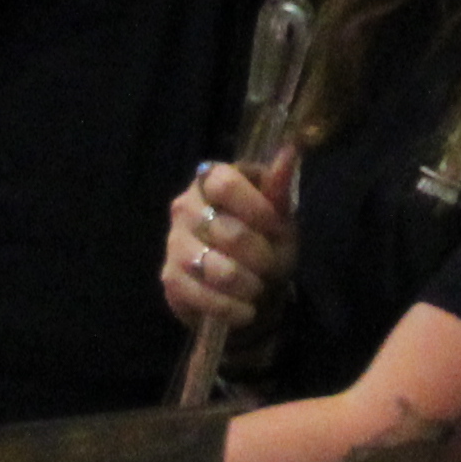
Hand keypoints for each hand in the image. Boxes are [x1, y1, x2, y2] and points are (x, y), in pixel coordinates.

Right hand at [163, 156, 289, 332]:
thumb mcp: (279, 218)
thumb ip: (279, 189)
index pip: (224, 183)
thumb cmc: (265, 243)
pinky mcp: (170, 279)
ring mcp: (174, 243)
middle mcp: (185, 207)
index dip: (255, 208)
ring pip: (216, 268)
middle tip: (272, 266)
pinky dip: (230, 308)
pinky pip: (201, 295)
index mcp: (210, 180)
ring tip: (257, 288)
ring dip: (247, 284)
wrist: (248, 289)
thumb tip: (290, 151)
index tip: (277, 228)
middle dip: (260, 256)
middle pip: (226, 231)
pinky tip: (244, 310)